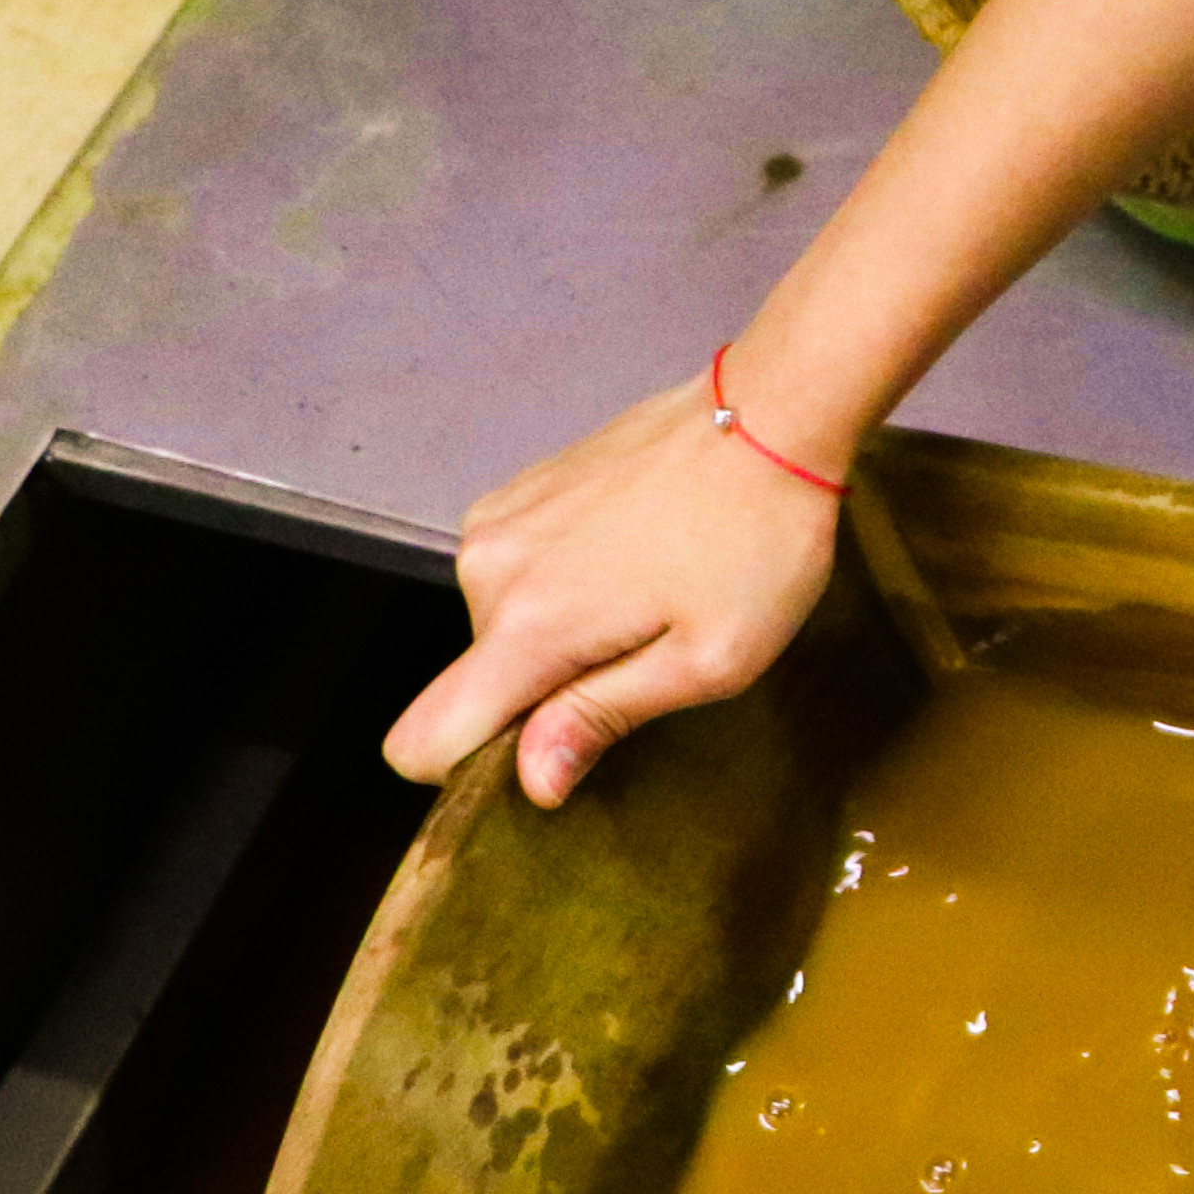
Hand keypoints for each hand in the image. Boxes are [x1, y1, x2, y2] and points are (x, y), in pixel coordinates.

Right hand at [379, 381, 842, 806]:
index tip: (554, 749)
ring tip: (655, 591)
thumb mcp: (708, 659)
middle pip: (479, 682)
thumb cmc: (758, 542)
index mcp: (526, 625)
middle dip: (552, 687)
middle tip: (652, 646)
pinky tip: (639, 552)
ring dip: (566, 631)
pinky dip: (567, 580)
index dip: (471, 769)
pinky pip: (517, 572)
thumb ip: (602, 718)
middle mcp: (486, 568)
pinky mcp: (518, 490)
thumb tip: (531, 782)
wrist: (772, 412)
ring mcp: (496, 519)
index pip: (422, 739)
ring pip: (502, 625)